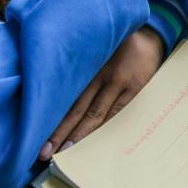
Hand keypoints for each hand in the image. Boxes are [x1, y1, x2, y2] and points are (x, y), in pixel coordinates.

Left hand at [38, 27, 164, 160]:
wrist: (151, 34)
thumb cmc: (118, 41)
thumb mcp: (97, 47)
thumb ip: (81, 65)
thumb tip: (56, 89)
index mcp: (88, 63)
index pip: (66, 95)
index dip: (52, 114)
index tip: (36, 132)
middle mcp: (100, 73)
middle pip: (76, 109)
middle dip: (59, 132)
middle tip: (44, 152)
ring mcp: (119, 82)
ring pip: (95, 114)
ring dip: (78, 135)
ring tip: (62, 152)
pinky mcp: (134, 88)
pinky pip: (115, 113)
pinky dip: (101, 127)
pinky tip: (90, 140)